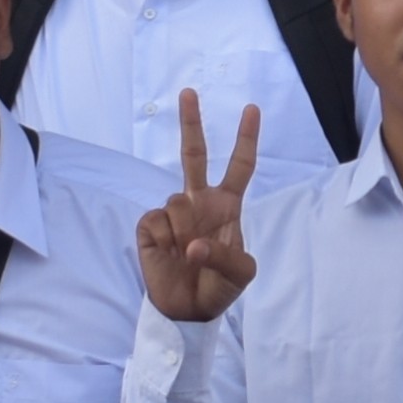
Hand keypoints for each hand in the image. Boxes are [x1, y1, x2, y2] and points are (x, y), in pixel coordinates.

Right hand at [134, 91, 262, 322]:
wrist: (187, 310)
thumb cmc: (219, 286)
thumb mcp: (240, 274)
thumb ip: (225, 256)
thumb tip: (192, 243)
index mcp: (227, 206)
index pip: (240, 166)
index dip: (245, 139)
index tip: (251, 109)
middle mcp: (199, 202)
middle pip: (194, 154)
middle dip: (191, 122)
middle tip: (188, 92)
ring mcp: (174, 212)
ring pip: (175, 200)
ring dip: (183, 229)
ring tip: (186, 255)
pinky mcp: (150, 225)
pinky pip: (156, 220)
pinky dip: (164, 240)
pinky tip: (168, 253)